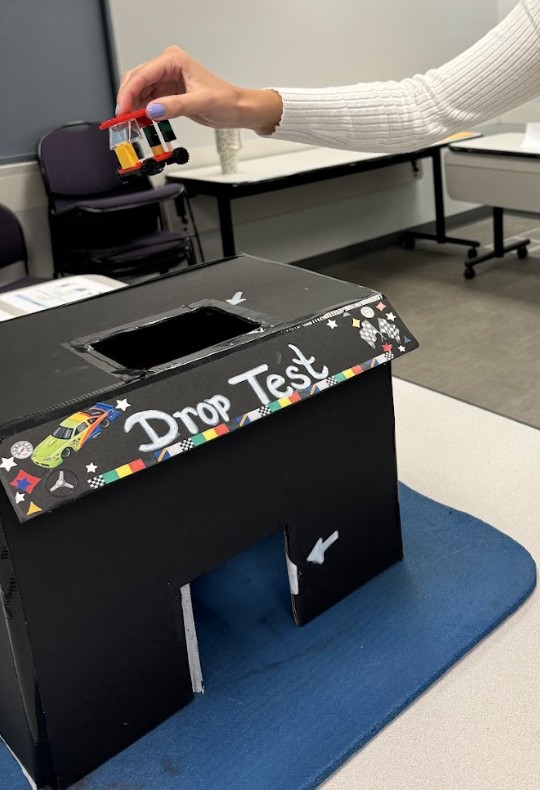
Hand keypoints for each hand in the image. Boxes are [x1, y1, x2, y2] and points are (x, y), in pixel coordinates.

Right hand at [116, 46, 282, 134]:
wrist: (236, 109)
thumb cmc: (225, 100)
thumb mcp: (200, 103)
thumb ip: (175, 106)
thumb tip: (152, 110)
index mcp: (174, 60)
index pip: (143, 74)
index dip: (129, 92)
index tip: (123, 110)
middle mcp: (167, 67)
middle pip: (136, 80)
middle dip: (127, 99)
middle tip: (123, 119)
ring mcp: (166, 80)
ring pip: (139, 91)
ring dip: (133, 107)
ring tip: (130, 123)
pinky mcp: (167, 94)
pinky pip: (147, 101)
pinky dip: (141, 112)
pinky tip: (140, 122)